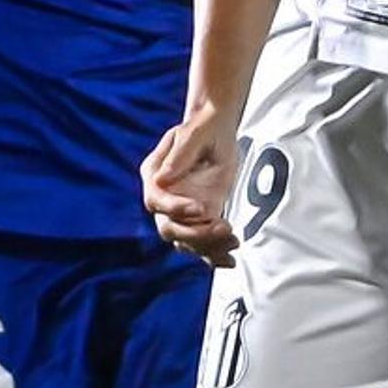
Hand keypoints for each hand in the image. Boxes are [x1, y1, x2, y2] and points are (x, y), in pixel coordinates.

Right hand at [144, 105, 241, 266]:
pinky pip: (202, 244)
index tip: (200, 209)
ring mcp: (180, 212)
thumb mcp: (194, 133)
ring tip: (233, 243)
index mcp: (154, 175)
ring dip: (208, 247)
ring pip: (186, 242)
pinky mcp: (199, 220)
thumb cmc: (204, 127)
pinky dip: (214, 256)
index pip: (155, 201)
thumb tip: (163, 179)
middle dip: (195, 234)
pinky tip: (230, 261)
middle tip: (223, 227)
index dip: (175, 209)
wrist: (218, 132)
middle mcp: (163, 198)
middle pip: (169, 228)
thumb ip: (181, 153)